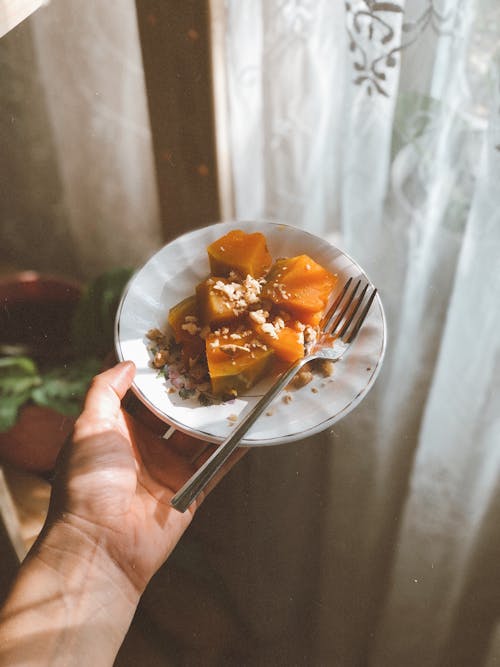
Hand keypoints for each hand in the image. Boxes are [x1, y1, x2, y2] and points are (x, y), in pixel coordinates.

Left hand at [46, 361, 245, 593]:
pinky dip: (235, 450)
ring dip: (218, 418)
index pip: (141, 394)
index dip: (158, 373)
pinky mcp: (190, 491)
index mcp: (118, 429)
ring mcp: (169, 469)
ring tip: (241, 390)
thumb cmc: (88, 483)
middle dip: (194, 393)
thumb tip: (127, 363)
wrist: (102, 545)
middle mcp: (145, 446)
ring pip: (200, 436)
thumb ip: (105, 390)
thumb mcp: (88, 427)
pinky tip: (254, 429)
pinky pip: (217, 466)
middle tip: (217, 366)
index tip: (179, 348)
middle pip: (176, 413)